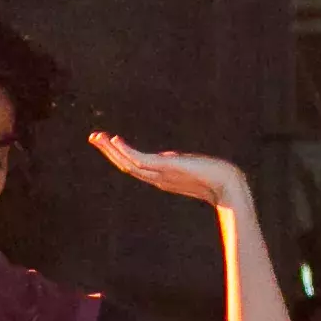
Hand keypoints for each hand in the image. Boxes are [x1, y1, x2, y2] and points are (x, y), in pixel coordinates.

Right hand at [88, 131, 247, 209]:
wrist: (228, 184)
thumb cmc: (217, 177)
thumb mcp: (191, 168)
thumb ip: (176, 163)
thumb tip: (168, 157)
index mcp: (161, 178)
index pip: (134, 166)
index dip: (119, 155)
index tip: (108, 142)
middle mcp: (157, 178)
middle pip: (126, 164)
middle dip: (109, 151)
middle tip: (93, 137)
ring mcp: (160, 174)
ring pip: (128, 163)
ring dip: (111, 149)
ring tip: (96, 136)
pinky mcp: (166, 168)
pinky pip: (139, 160)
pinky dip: (126, 150)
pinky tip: (115, 140)